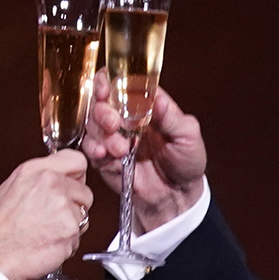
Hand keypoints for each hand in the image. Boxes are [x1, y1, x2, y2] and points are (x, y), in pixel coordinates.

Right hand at [0, 149, 93, 279]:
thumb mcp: (11, 187)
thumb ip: (39, 176)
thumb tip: (59, 176)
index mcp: (36, 170)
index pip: (77, 161)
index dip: (76, 177)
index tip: (72, 185)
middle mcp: (51, 184)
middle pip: (85, 191)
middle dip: (75, 205)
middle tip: (54, 216)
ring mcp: (63, 206)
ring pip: (83, 215)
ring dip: (71, 225)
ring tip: (47, 230)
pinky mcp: (70, 229)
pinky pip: (79, 236)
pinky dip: (68, 242)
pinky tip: (48, 241)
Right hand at [82, 74, 207, 235]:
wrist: (177, 197)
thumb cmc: (186, 162)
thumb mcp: (188, 137)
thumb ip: (172, 117)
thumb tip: (158, 99)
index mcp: (145, 105)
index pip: (121, 82)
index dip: (108, 81)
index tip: (106, 89)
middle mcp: (126, 117)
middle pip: (100, 102)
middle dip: (102, 111)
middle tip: (114, 124)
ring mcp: (113, 137)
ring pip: (92, 124)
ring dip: (102, 134)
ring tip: (120, 149)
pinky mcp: (104, 157)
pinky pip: (90, 148)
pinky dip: (94, 149)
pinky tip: (106, 155)